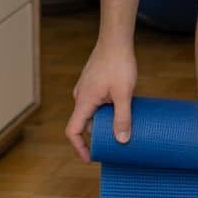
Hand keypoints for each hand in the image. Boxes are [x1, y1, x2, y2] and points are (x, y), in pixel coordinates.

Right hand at [65, 38, 136, 163]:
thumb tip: (122, 141)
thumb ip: (123, 118)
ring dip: (104, 121)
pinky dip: (105, 110)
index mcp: (84, 101)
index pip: (73, 131)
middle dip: (98, 135)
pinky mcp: (93, 82)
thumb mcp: (124, 94)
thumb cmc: (119, 63)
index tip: (91, 158)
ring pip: (92, 112)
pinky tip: (121, 107)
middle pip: (84, 123)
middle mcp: (80, 95)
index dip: (80, 147)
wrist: (116, 39)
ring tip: (122, 125)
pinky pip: (96, 102)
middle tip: (115, 143)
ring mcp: (86, 88)